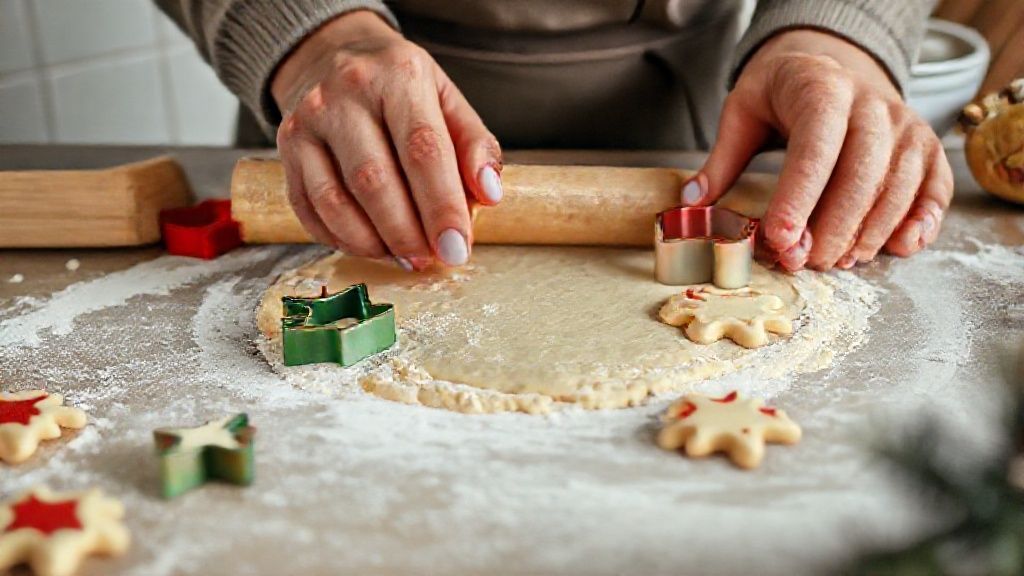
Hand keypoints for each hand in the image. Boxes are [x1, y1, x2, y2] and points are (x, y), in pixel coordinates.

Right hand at [271, 10, 502, 269]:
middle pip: (375, 180)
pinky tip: (371, 246)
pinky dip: (342, 239)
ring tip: (404, 257)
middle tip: (430, 260)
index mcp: (398, 75)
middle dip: (407, 233)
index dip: (442, 207)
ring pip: (335, 201)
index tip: (458, 248)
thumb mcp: (448, 101)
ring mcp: (308, 121)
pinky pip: (309, 209)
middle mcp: (346, 94)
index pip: (423, 150)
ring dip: (373, 243)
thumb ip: (475, 146)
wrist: (334, 54)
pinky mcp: (286, 148)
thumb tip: (490, 195)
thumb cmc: (402, 88)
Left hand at [685, 30, 953, 270]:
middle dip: (833, 226)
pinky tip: (897, 248)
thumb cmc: (783, 93)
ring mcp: (906, 126)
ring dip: (869, 232)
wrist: (831, 65)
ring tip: (836, 261)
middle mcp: (872, 106)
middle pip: (862, 174)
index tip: (778, 238)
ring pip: (899, 186)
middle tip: (804, 261)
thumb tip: (692, 204)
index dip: (798, 197)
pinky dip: (922, 222)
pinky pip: (935, 189)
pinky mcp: (926, 148)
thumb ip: (721, 159)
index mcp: (822, 91)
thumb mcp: (743, 111)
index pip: (815, 148)